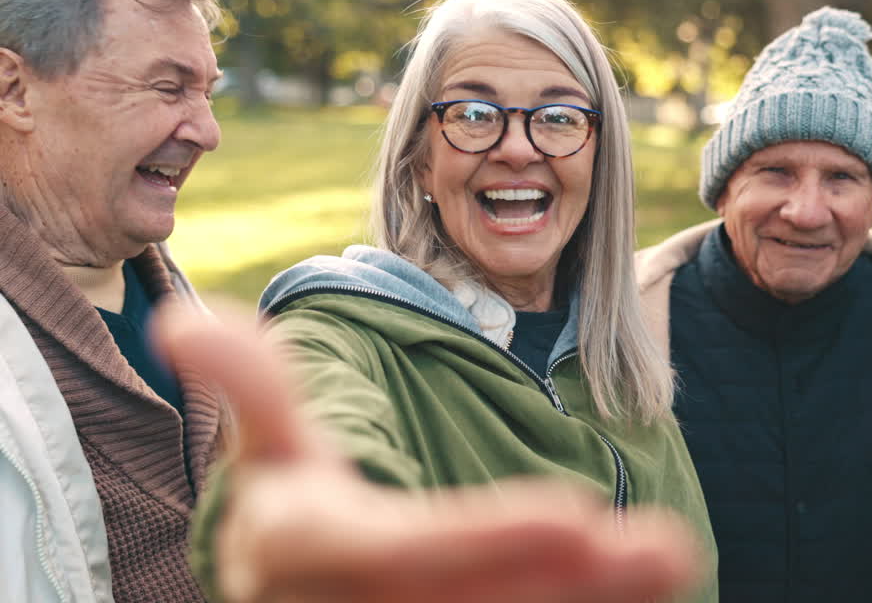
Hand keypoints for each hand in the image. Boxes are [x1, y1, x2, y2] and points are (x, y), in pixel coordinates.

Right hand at [152, 303, 702, 602]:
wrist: (289, 598)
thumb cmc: (290, 515)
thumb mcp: (269, 451)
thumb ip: (253, 387)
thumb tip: (181, 316)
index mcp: (307, 552)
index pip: (396, 552)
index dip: (480, 541)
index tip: (578, 514)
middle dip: (565, 582)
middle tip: (664, 548)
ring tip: (671, 560)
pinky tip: (639, 590)